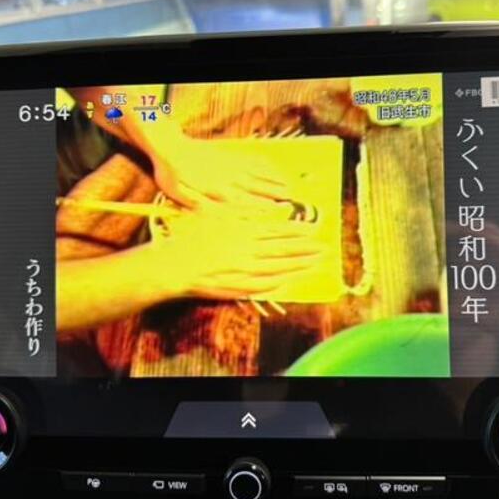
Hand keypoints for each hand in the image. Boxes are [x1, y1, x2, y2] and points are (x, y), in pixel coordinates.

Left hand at [144, 120, 298, 209]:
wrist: (168, 146)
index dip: (261, 205)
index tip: (276, 209)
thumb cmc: (170, 174)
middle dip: (273, 192)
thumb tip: (213, 214)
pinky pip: (249, 159)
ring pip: (255, 172)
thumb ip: (197, 205)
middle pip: (254, 186)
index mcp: (214, 190)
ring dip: (272, 179)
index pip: (243, 200)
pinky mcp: (226, 154)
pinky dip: (262, 164)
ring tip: (287, 184)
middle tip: (290, 197)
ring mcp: (228, 164)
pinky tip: (272, 167)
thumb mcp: (177, 193)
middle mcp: (225, 177)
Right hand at [154, 208, 323, 300]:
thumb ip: (242, 211)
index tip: (313, 230)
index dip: (297, 231)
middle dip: (306, 249)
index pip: (278, 230)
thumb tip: (266, 209)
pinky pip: (263, 286)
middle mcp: (248, 251)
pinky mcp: (237, 288)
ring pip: (279, 269)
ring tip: (315, 264)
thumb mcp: (215, 213)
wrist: (173, 264)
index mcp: (243, 231)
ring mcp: (244, 272)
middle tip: (324, 248)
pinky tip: (289, 281)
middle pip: (283, 250)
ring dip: (299, 266)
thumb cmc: (190, 235)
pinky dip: (278, 283)